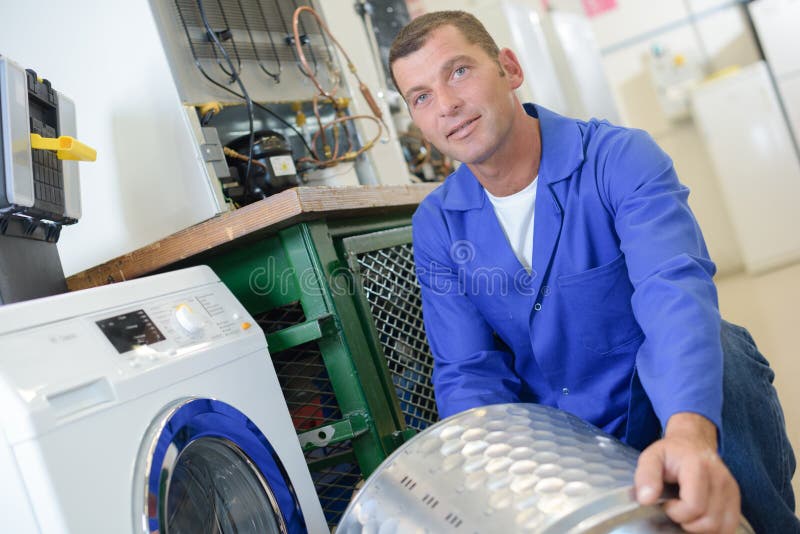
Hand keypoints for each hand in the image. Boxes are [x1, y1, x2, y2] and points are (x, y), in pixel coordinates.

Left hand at [634, 412, 740, 532]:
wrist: (693, 442)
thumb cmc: (671, 453)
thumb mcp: (651, 457)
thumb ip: (645, 476)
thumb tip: (646, 500)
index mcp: (697, 466)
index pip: (694, 506)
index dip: (676, 512)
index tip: (667, 503)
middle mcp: (719, 478)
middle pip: (708, 521)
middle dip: (687, 522)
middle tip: (676, 508)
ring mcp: (731, 489)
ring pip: (721, 527)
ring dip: (700, 527)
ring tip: (688, 512)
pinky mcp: (736, 498)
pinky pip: (730, 526)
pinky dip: (714, 529)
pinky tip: (700, 518)